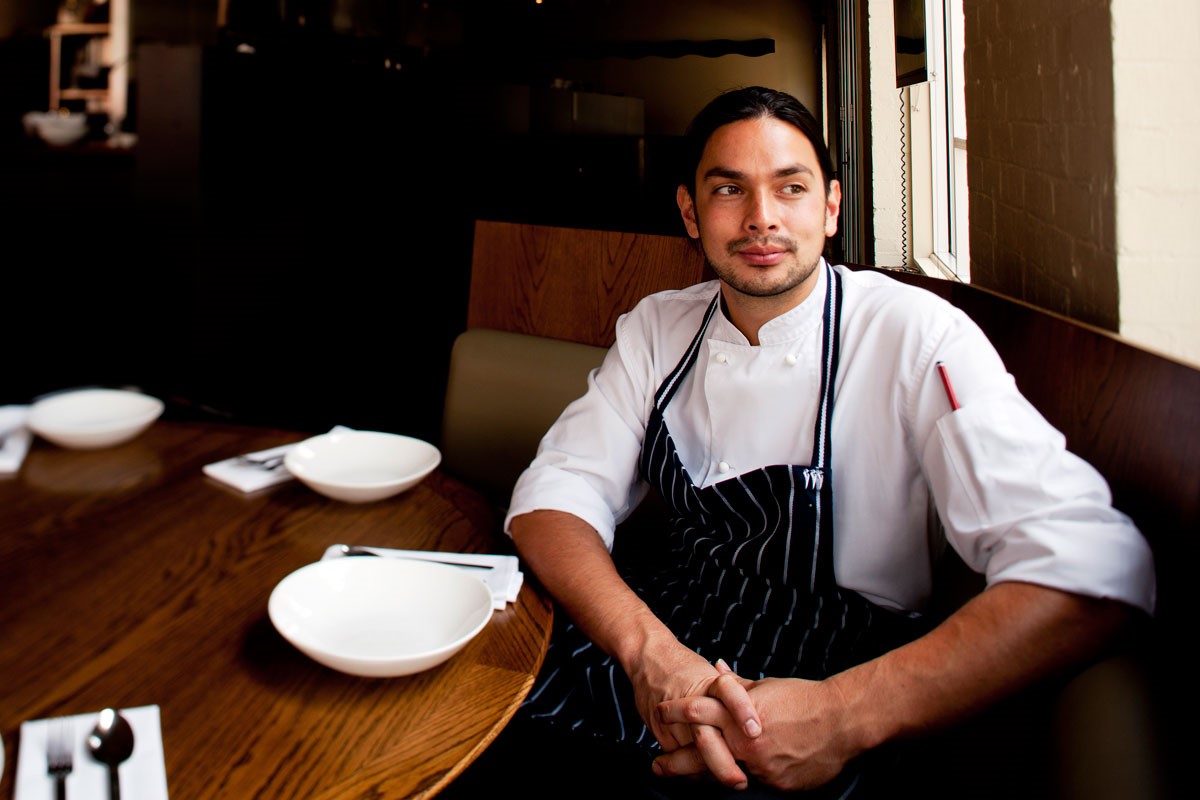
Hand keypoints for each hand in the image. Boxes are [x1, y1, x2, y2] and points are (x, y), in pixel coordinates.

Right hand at [628, 647, 759, 787]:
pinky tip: (707, 779)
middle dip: (723, 761)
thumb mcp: (713, 675)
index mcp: (708, 684)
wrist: (649, 659)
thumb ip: (741, 690)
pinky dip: (693, 771)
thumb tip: (771, 706)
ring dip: (710, 771)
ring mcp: (673, 719)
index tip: (755, 731)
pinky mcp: (660, 731)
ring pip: (691, 752)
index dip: (741, 709)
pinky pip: (678, 757)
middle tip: (740, 779)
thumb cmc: (686, 669)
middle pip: (706, 734)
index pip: (727, 692)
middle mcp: (690, 702)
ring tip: (731, 781)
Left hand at [654, 663, 861, 791]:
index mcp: (739, 715)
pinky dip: (743, 780)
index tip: (660, 713)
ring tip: (687, 779)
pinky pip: (754, 784)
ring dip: (705, 776)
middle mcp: (746, 743)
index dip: (674, 712)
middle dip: (674, 761)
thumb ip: (737, 684)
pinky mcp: (777, 785)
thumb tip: (717, 667)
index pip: (696, 711)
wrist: (842, 721)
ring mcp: (761, 768)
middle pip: (699, 755)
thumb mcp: (766, 687)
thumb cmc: (805, 699)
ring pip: (724, 775)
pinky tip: (735, 781)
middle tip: (657, 764)